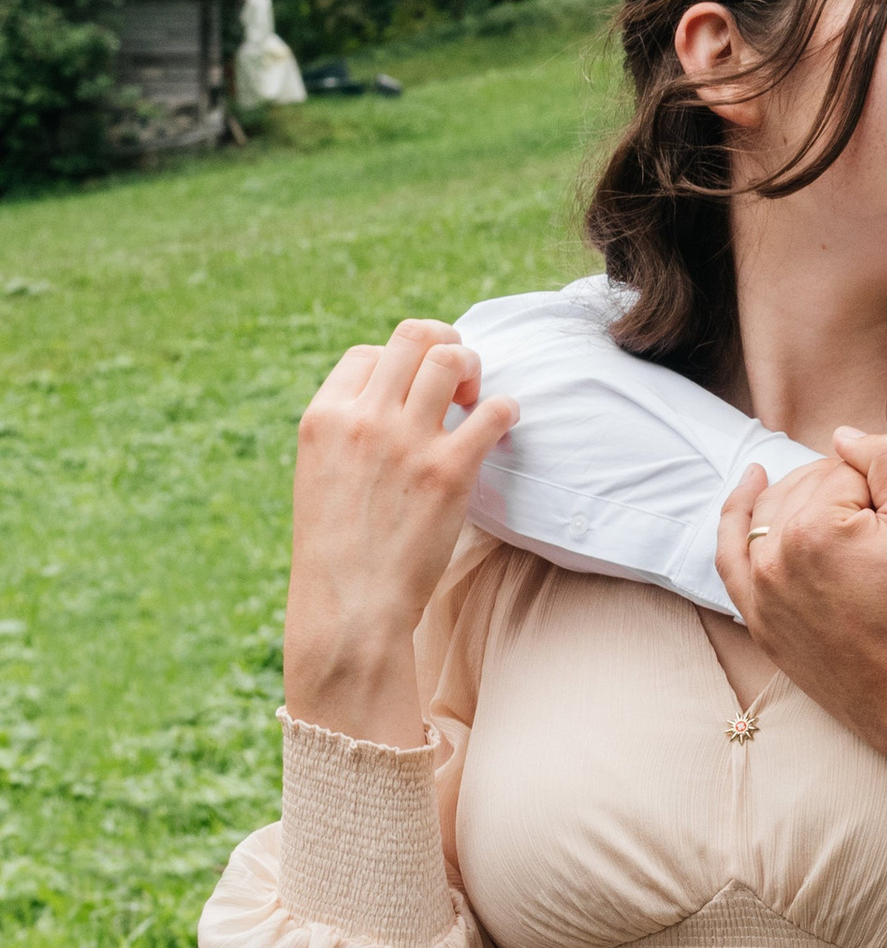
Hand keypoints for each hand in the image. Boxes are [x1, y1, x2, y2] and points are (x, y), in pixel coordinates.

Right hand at [283, 322, 516, 747]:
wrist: (350, 610)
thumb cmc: (338, 551)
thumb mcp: (320, 476)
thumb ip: (349, 434)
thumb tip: (395, 400)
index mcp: (323, 418)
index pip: (368, 354)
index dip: (397, 367)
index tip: (411, 395)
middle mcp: (364, 419)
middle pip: (415, 336)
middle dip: (444, 345)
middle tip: (457, 380)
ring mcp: (407, 441)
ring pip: (453, 358)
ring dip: (474, 368)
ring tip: (474, 399)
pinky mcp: (449, 470)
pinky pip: (495, 409)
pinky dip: (506, 410)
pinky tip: (501, 426)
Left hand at [714, 431, 886, 792]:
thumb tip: (844, 436)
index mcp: (815, 527)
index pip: (848, 469)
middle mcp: (774, 555)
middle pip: (813, 486)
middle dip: (857, 493)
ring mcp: (759, 588)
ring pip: (778, 508)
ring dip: (813, 496)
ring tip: (852, 500)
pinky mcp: (756, 613)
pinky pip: (731, 551)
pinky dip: (738, 513)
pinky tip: (753, 482)